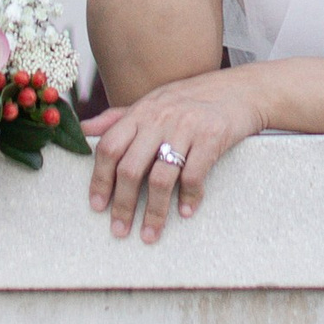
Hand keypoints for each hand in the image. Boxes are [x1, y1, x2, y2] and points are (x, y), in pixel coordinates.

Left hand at [84, 66, 264, 243]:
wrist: (239, 90)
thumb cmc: (191, 99)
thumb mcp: (152, 102)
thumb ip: (117, 118)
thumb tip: (83, 130)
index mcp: (141, 112)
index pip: (109, 147)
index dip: (99, 179)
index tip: (97, 206)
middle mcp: (159, 118)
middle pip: (130, 167)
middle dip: (122, 204)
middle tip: (119, 229)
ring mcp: (186, 127)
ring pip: (161, 177)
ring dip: (154, 212)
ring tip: (150, 234)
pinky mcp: (212, 137)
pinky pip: (194, 175)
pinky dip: (188, 198)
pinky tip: (184, 213)